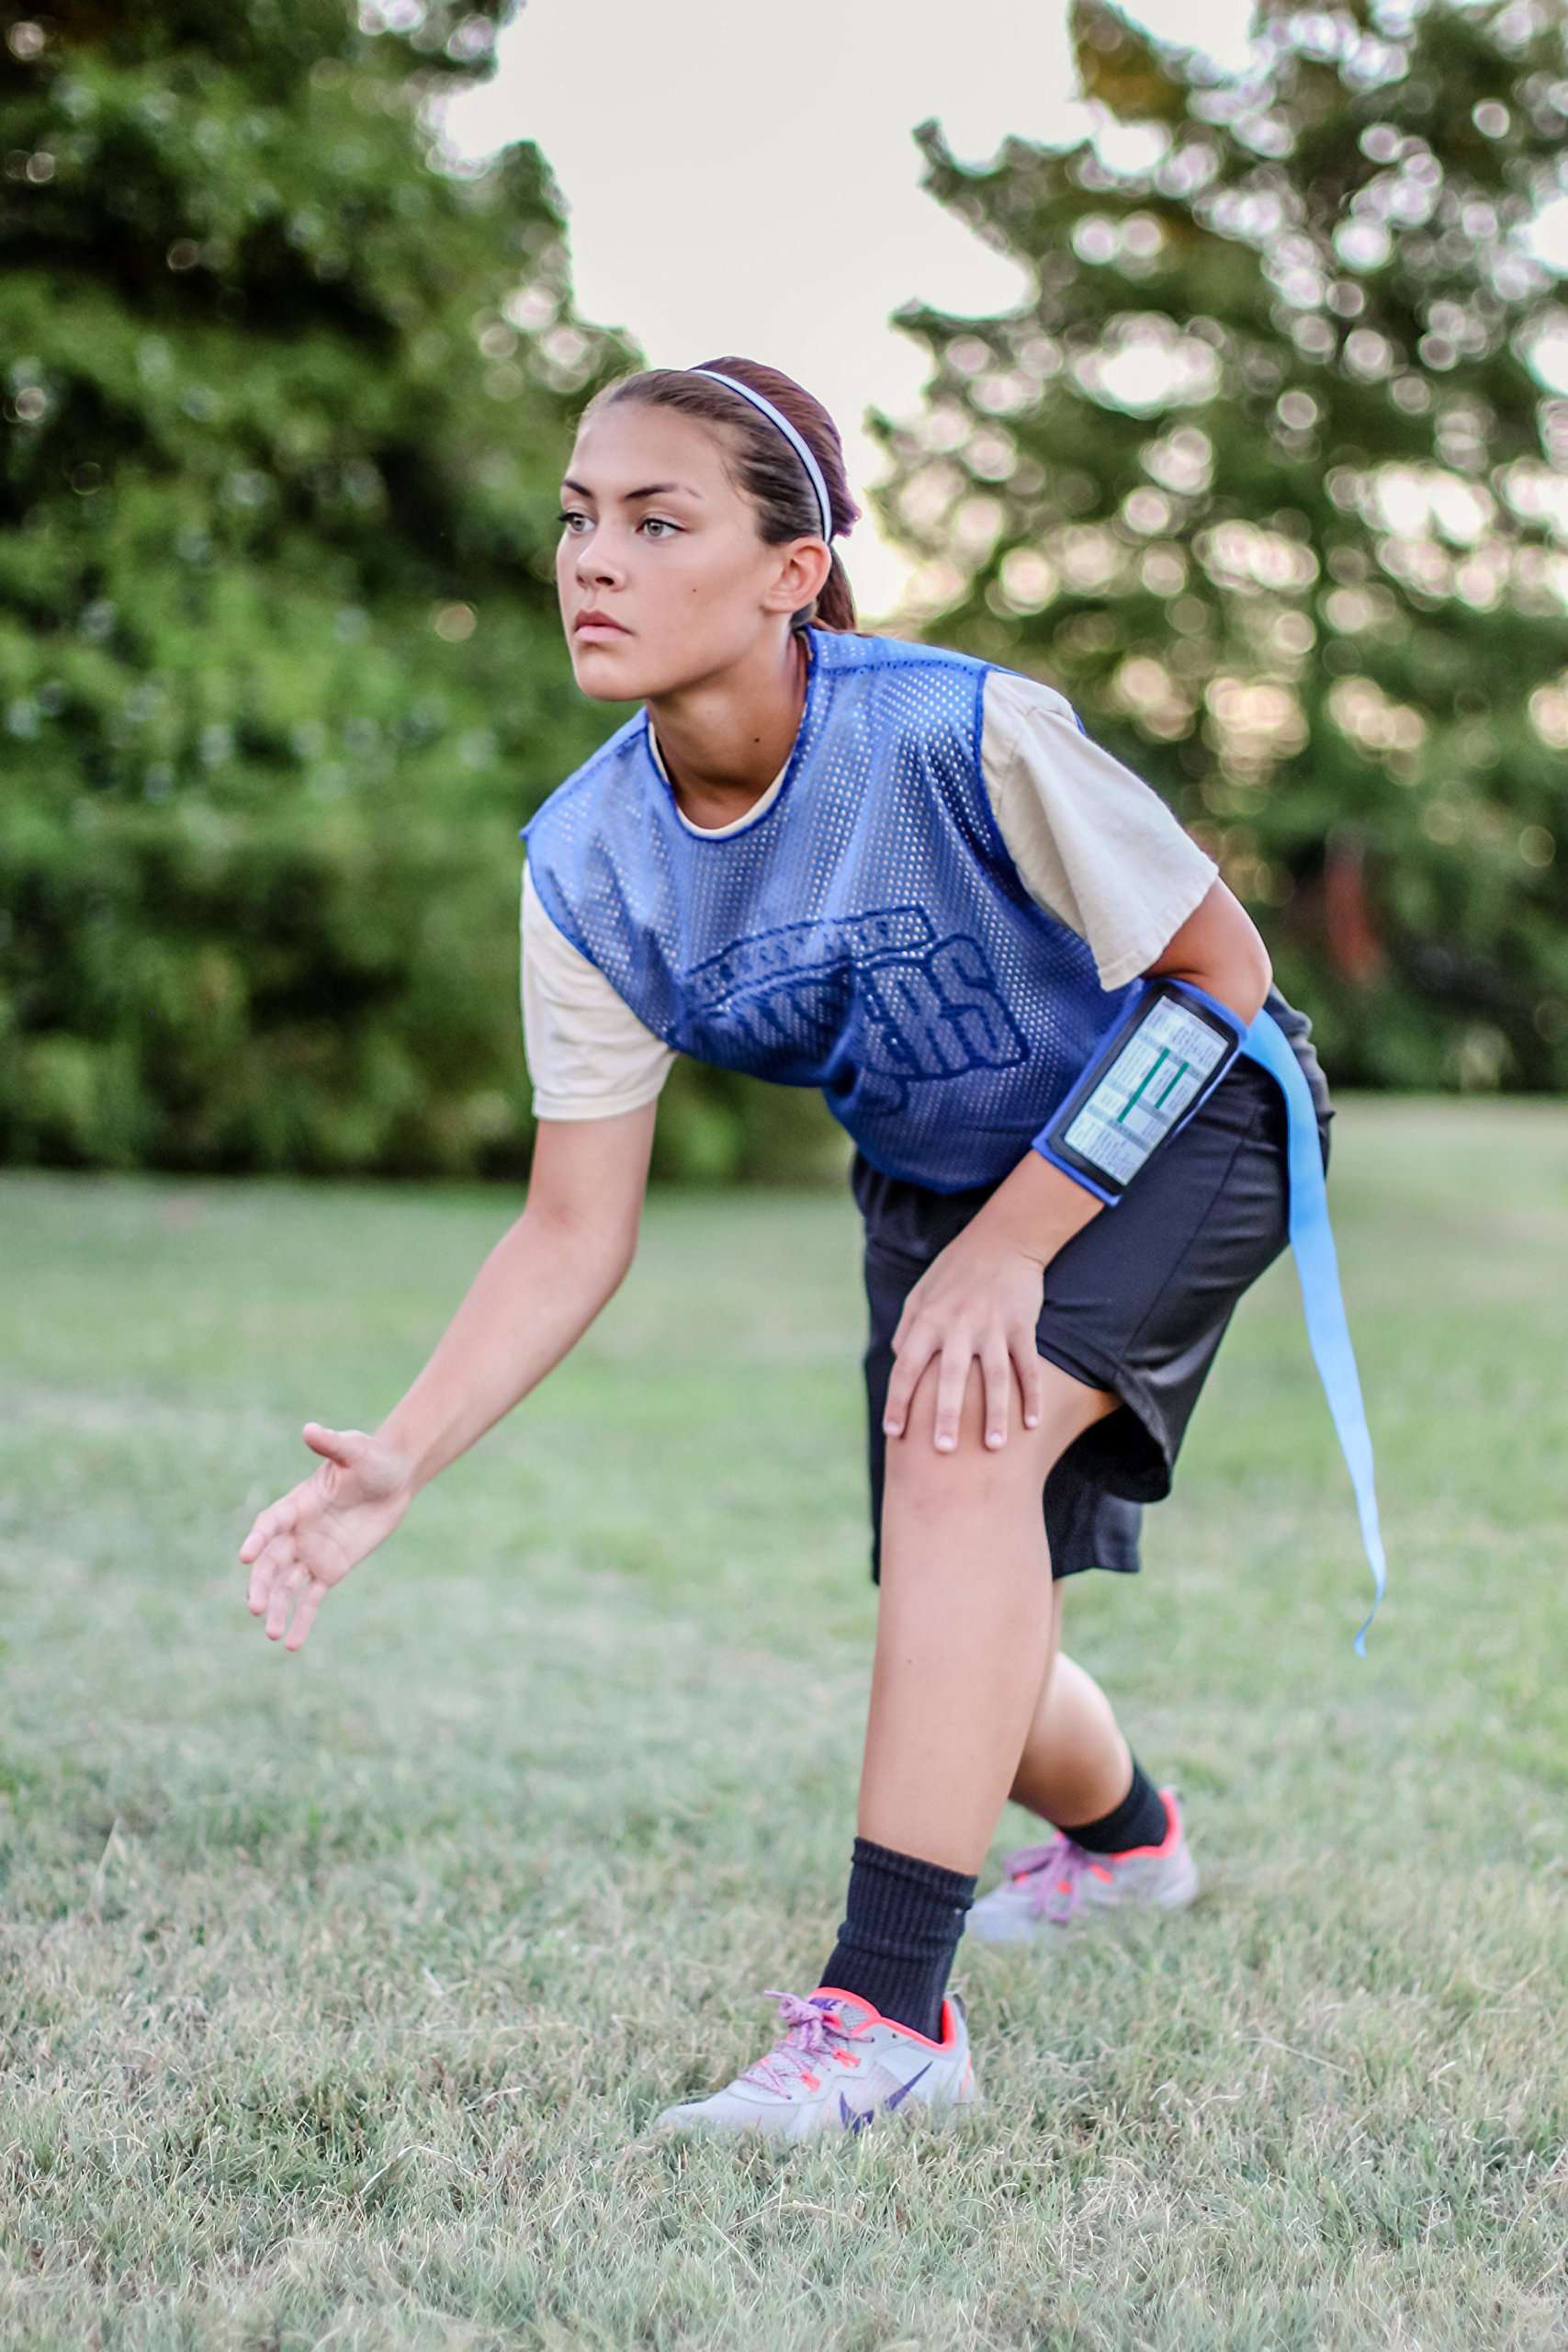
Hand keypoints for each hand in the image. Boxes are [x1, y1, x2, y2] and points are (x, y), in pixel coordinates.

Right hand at [239, 1424, 411, 1651]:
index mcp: (297, 1504)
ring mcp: (312, 1553)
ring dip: (277, 1609)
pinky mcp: (330, 1570)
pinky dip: (302, 1620)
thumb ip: (332, 1444)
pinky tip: (292, 1644)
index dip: (256, 1538)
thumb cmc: (372, 1458)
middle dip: (261, 1584)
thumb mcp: (354, 1450)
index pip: (269, 1523)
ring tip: (272, 1634)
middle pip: (270, 1562)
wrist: (394, 1478)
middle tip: (256, 1607)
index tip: (245, 1556)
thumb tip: (310, 1430)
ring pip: (286, 1585)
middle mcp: (298, 1532)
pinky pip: (311, 1598)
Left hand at [881, 1220, 1047, 1453]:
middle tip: (943, 1451)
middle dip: (946, 1415)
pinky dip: (1032, 1394)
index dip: (899, 1401)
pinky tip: (1032, 1422)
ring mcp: (992, 1326)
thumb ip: (908, 1327)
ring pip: (994, 1377)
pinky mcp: (1021, 1325)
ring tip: (993, 1447)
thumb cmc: (956, 1269)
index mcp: (927, 1319)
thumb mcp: (922, 1292)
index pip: (906, 1367)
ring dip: (994, 1414)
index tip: (894, 1433)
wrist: (1004, 1237)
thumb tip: (899, 1361)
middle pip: (950, 1378)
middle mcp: (958, 1325)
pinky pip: (1027, 1365)